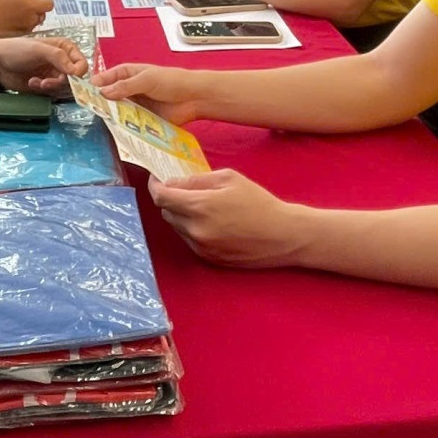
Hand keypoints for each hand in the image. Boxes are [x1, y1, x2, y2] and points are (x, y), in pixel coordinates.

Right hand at [0, 0, 52, 34]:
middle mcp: (29, 4)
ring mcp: (29, 19)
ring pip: (42, 16)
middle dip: (44, 4)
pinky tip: (16, 22)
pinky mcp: (26, 31)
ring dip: (36, 15)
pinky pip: (33, 25)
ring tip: (21, 15)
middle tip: (36, 5)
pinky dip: (29, 24)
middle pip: (49, 4)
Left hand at [0, 36, 88, 93]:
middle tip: (46, 82)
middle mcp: (62, 62)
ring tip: (36, 82)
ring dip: (51, 87)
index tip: (68, 77)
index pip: (81, 64)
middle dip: (60, 82)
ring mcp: (53, 75)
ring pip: (64, 88)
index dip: (77, 72)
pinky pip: (52, 93)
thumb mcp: (38, 49)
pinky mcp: (45, 86)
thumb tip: (75, 71)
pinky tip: (32, 83)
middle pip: (74, 79)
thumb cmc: (17, 50)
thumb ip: (58, 58)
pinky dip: (43, 90)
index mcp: (65, 49)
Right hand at [93, 63, 203, 124]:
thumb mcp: (147, 79)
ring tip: (101, 122)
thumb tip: (103, 92)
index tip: (84, 93)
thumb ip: (125, 86)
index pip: (106, 78)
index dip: (95, 85)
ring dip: (111, 116)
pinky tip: (116, 131)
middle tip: (90, 110)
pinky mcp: (142, 120)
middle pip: (109, 96)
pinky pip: (128, 124)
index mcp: (128, 74)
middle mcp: (128, 90)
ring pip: (117, 111)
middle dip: (100, 103)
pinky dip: (122, 127)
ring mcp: (135, 106)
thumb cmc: (172, 81)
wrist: (193, 98)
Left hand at [149, 169, 307, 268]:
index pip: (161, 197)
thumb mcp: (229, 178)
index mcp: (200, 206)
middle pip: (166, 212)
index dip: (155, 185)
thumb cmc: (258, 202)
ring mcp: (200, 247)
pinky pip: (188, 240)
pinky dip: (192, 229)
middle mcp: (195, 230)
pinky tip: (212, 222)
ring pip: (176, 227)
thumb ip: (196, 180)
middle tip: (183, 189)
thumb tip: (172, 182)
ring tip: (203, 206)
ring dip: (181, 215)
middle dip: (170, 199)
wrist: (282, 236)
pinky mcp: (208, 258)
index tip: (156, 178)